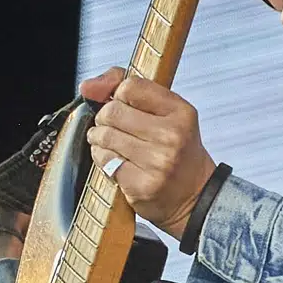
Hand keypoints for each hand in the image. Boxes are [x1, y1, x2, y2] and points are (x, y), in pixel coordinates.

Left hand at [81, 68, 215, 240]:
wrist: (194, 196)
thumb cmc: (178, 152)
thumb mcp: (167, 113)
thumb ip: (130, 90)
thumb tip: (88, 86)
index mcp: (180, 113)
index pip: (130, 87)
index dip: (119, 95)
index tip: (123, 104)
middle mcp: (172, 136)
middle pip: (113, 111)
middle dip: (105, 118)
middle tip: (112, 126)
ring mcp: (156, 163)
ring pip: (105, 136)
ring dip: (100, 138)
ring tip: (111, 143)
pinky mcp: (141, 185)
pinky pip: (104, 160)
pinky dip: (102, 158)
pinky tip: (114, 160)